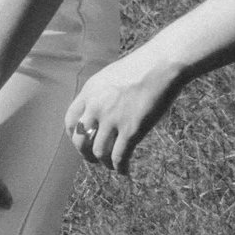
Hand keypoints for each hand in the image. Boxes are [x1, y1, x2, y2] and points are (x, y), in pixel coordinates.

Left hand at [64, 47, 183, 174]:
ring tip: (112, 165)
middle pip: (81, 141)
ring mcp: (113, 119)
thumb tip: (101, 111)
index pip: (71, 120)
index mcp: (89, 92)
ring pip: (100, 152)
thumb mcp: (112, 76)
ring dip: (104, 163)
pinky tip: (124, 171)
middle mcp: (96, 107)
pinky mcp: (131, 130)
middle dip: (85, 154)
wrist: (163, 63)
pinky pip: (119, 156)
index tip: (82, 141)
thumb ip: (102, 94)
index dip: (74, 135)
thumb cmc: (144, 66)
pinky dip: (120, 167)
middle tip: (93, 159)